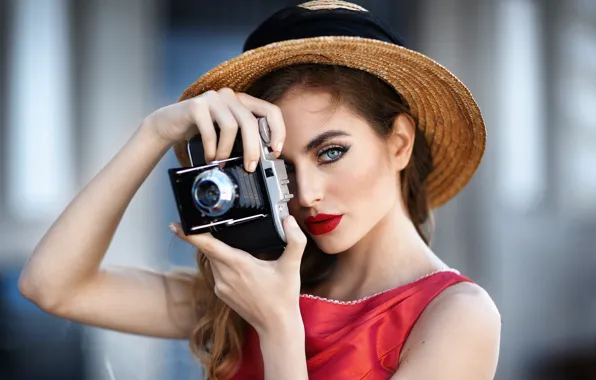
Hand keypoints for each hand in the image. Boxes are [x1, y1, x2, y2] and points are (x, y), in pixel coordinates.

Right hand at [142, 88, 285, 171]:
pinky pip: (210, 130)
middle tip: (250, 167)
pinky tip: (210, 157)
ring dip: (227, 150)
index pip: (271, 111)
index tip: (275, 152)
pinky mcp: (196, 105)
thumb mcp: (227, 133)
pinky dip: (212, 148)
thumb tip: (263, 158)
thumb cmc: (201, 130)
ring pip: (231, 126)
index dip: (278, 131)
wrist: (169, 123)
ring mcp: (213, 98)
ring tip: (221, 162)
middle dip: (253, 148)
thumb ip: (244, 137)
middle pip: (251, 122)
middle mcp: (230, 96)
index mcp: (242, 101)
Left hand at [170, 216, 306, 334]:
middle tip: (210, 222)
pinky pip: (216, 272)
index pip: (207, 245)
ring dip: (217, 250)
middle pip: (208, 249)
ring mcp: (221, 286)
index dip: (189, 234)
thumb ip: (295, 240)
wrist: (276, 326)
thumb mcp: (292, 266)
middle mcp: (224, 275)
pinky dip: (222, 263)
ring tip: (231, 241)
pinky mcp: (221, 293)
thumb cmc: (283, 297)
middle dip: (207, 235)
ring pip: (212, 260)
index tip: (175, 225)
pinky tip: (237, 262)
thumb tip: (290, 220)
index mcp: (238, 264)